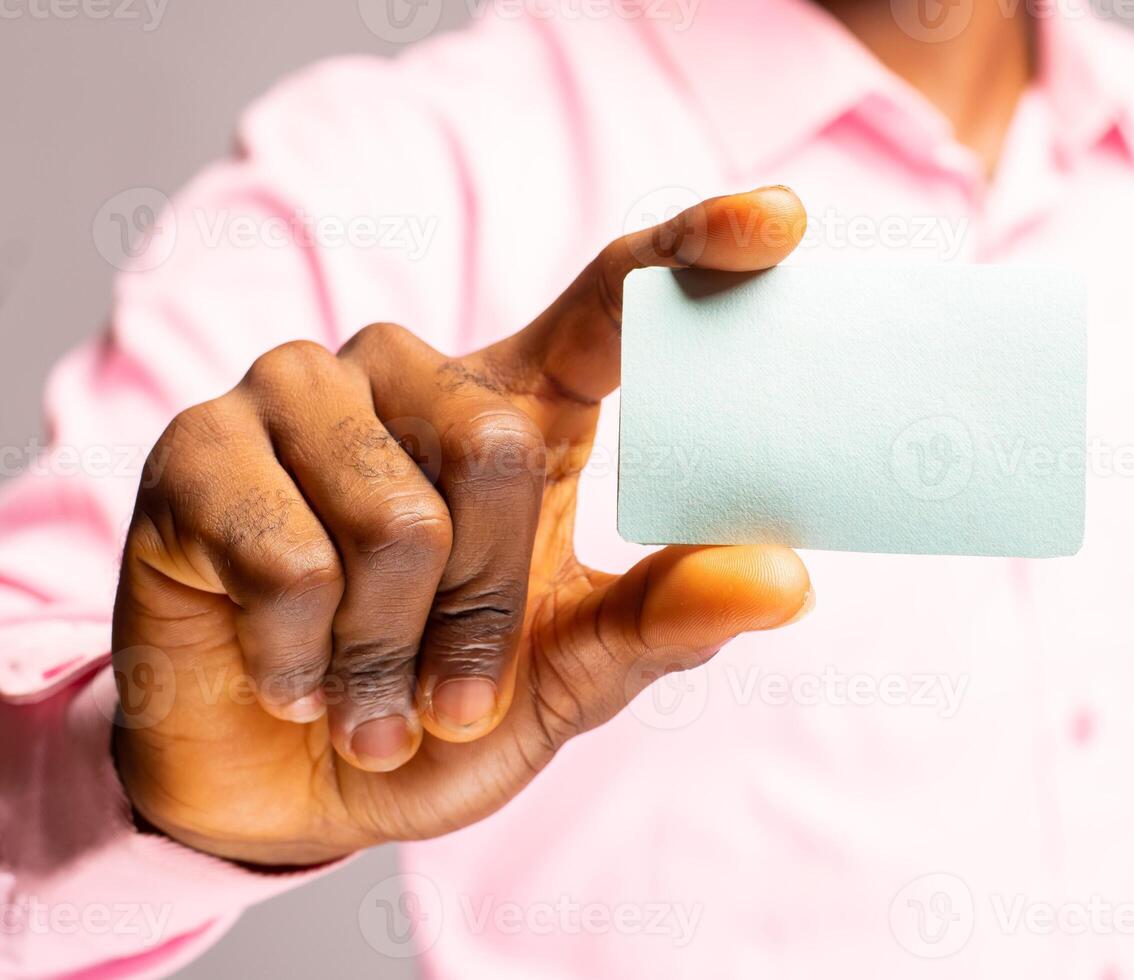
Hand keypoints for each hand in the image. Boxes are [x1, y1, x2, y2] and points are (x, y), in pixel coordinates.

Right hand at [111, 187, 811, 865]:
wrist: (283, 786)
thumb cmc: (435, 712)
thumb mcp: (567, 675)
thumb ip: (663, 620)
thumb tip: (786, 581)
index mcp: (516, 407)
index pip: (612, 298)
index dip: (694, 250)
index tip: (783, 223)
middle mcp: (408, 373)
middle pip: (497, 445)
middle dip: (482, 610)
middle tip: (449, 693)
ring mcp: (295, 396)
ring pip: (396, 514)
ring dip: (393, 651)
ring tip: (369, 700)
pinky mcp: (196, 449)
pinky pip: (291, 557)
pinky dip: (306, 660)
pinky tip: (289, 679)